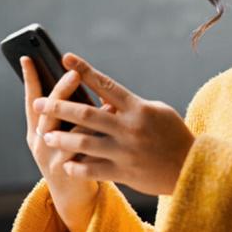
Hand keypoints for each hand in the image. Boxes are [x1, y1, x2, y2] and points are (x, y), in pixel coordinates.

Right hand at [20, 56, 109, 231]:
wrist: (73, 197)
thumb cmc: (70, 157)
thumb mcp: (59, 135)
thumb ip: (64, 114)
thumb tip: (76, 78)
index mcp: (35, 130)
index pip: (30, 99)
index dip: (29, 79)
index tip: (27, 57)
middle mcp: (39, 143)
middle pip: (48, 113)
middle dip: (61, 92)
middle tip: (74, 74)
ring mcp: (53, 158)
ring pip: (67, 132)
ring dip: (84, 112)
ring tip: (102, 99)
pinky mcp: (70, 171)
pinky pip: (85, 150)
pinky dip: (99, 134)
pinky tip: (112, 120)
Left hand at [31, 53, 195, 196]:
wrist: (192, 168)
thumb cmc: (173, 135)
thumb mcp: (156, 111)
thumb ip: (129, 105)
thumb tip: (103, 96)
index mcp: (137, 108)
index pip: (105, 84)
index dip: (84, 69)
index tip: (64, 58)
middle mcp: (129, 128)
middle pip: (86, 113)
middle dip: (59, 106)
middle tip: (39, 102)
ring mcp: (125, 152)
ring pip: (84, 142)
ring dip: (61, 137)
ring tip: (46, 134)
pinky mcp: (124, 173)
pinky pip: (93, 170)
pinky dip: (76, 166)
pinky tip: (65, 163)